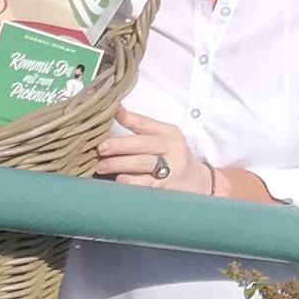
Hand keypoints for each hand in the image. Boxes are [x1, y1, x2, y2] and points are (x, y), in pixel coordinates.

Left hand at [94, 111, 214, 193]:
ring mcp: (170, 167)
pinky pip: (148, 183)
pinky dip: (133, 182)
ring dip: (120, 164)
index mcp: (168, 133)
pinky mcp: (167, 186)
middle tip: (101, 147)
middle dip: (120, 145)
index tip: (113, 113)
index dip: (129, 118)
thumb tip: (115, 112)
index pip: (146, 123)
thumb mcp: (164, 138)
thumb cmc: (174, 157)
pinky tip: (120, 180)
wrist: (198, 182)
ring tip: (101, 165)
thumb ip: (142, 128)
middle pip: (144, 144)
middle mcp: (171, 148)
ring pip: (143, 163)